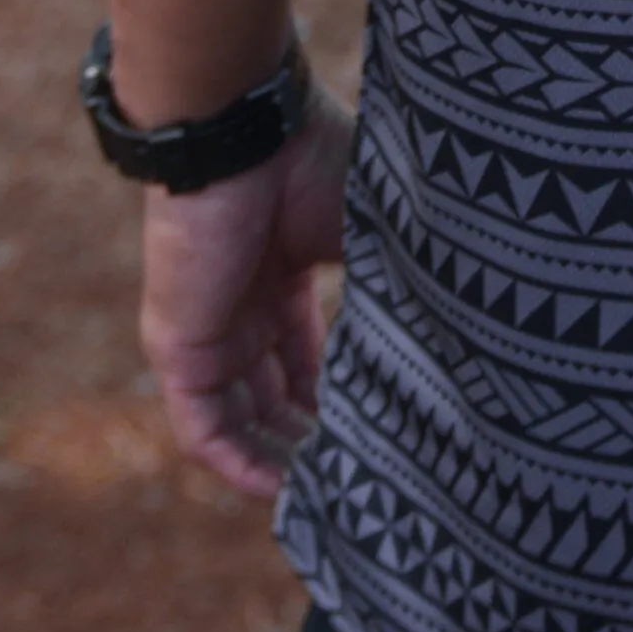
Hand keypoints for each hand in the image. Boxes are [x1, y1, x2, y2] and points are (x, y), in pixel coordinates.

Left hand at [136, 86, 354, 501]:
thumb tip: (453, 348)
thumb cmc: (316, 162)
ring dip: (284, 464)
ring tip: (334, 500)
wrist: (245, 131)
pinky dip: (240, 465)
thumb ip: (392, 287)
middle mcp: (244, 305)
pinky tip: (284, 491)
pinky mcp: (178, 344)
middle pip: (277, 397)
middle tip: (363, 484)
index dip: (344, 402)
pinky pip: (203, 426)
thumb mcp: (370, 233)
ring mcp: (208, 327)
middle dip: (317, 443)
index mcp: (286, 271)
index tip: (384, 440)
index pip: (311, 358)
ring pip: (243, 422)